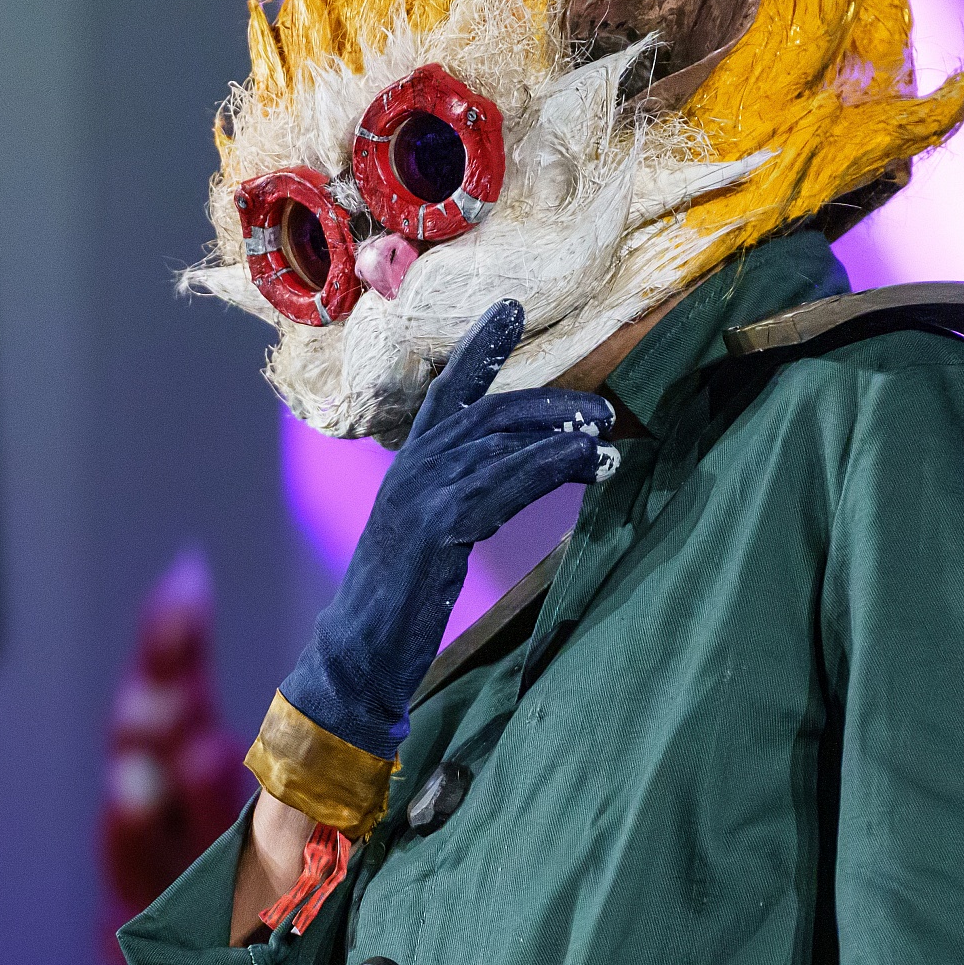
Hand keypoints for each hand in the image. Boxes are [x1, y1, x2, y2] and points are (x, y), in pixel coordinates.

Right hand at [280, 301, 610, 758]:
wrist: (358, 654)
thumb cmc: (398, 606)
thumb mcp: (430, 539)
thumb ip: (462, 502)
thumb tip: (512, 481)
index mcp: (408, 470)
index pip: (445, 394)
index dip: (479, 350)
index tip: (512, 310)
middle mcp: (411, 470)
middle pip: (487, 412)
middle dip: (549, 402)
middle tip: (601, 408)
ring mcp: (421, 494)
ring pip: (500, 440)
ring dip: (560, 431)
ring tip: (605, 433)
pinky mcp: (437, 525)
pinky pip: (505, 481)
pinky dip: (551, 466)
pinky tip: (587, 464)